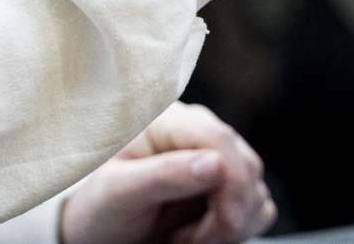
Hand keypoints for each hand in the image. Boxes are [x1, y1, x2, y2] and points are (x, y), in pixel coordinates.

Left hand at [59, 102, 273, 243]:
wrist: (97, 233)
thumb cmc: (96, 207)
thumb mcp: (118, 192)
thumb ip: (164, 175)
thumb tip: (215, 164)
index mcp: (170, 121)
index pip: (220, 141)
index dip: (234, 182)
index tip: (229, 222)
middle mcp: (198, 135)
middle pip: (245, 166)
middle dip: (229, 210)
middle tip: (193, 240)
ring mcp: (215, 161)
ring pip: (256, 190)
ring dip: (232, 223)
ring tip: (187, 237)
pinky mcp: (225, 188)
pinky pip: (256, 207)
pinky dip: (236, 228)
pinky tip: (200, 234)